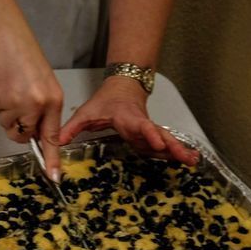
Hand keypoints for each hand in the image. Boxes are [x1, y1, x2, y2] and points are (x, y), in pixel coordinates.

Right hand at [0, 32, 64, 180]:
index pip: (52, 136)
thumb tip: (34, 133)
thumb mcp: (43, 85)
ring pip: (8, 126)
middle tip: (17, 104)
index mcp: (53, 101)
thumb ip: (42, 110)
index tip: (53, 176)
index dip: (52, 158)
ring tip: (10, 90)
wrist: (5, 40)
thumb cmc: (23, 59)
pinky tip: (1, 87)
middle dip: (18, 127)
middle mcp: (37, 105)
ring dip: (6, 114)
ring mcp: (17, 104)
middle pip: (25, 135)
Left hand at [60, 77, 198, 164]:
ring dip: (179, 151)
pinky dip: (175, 153)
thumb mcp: (86, 113)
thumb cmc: (105, 102)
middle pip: (160, 135)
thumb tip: (56, 143)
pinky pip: (163, 146)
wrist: (123, 88)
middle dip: (173, 146)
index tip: (156, 143)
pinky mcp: (151, 138)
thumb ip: (72, 128)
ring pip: (166, 141)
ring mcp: (149, 131)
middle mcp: (143, 125)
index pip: (141, 126)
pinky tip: (188, 161)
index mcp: (128, 118)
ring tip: (194, 161)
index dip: (149, 134)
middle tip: (186, 156)